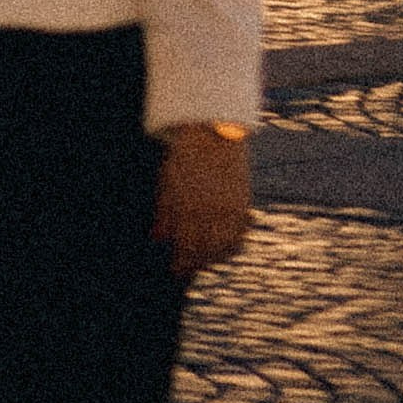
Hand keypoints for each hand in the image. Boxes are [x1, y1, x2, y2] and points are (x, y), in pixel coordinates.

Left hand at [152, 126, 252, 276]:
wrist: (215, 132)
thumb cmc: (186, 156)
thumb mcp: (167, 182)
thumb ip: (163, 213)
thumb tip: (158, 240)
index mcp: (190, 206)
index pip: (186, 247)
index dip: (180, 263)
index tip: (174, 271)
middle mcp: (212, 211)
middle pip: (205, 251)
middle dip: (194, 263)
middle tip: (186, 268)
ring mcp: (231, 208)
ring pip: (225, 247)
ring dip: (213, 257)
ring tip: (203, 259)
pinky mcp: (244, 204)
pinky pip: (240, 234)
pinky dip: (231, 245)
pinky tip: (222, 247)